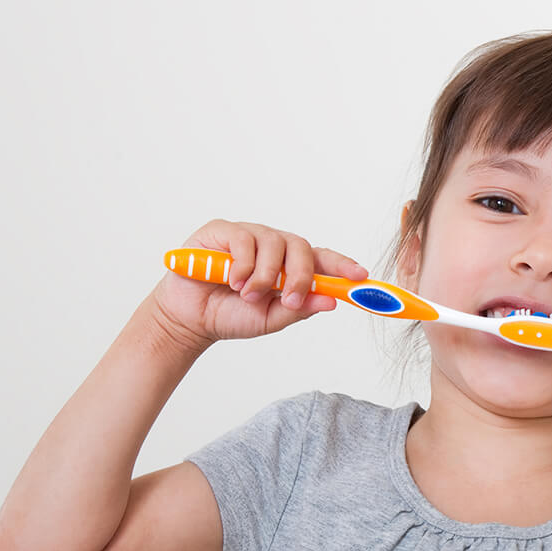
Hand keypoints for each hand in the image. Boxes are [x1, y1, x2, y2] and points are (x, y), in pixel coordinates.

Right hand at [150, 218, 368, 350]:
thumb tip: (331, 301)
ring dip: (265, 275)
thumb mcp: (271, 319)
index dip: (342, 265)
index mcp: (290, 266)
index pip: (322, 259)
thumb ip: (299, 308)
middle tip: (289, 299)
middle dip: (300, 275)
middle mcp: (273, 247)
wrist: (191, 318)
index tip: (360, 276)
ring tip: (248, 295)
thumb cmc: (232, 316)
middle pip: (301, 246)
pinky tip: (232, 282)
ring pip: (274, 243)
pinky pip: (243, 240)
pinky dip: (242, 265)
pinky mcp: (222, 231)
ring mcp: (249, 236)